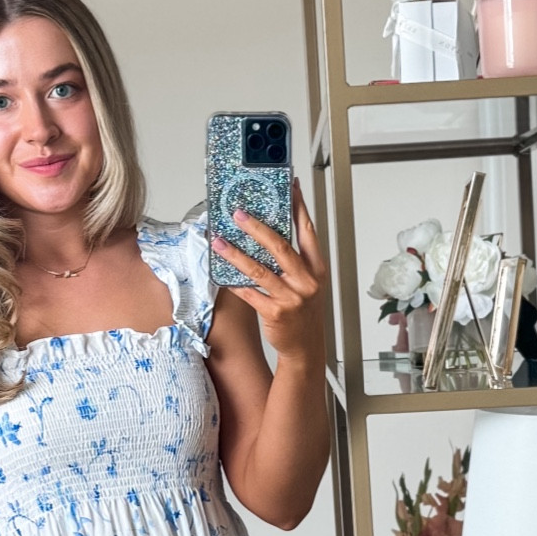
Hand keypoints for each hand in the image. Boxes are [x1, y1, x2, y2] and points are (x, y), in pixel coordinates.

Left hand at [211, 180, 326, 364]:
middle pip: (280, 247)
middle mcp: (306, 282)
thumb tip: (269, 233)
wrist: (306, 348)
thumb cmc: (304, 313)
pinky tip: (223, 273)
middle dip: (257, 228)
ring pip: (260, 270)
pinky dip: (236, 283)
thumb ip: (296, 260)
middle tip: (239, 214)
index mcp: (317, 269)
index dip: (298, 207)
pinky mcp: (275, 313)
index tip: (289, 187)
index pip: (307, 231)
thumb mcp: (308, 283)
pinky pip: (250, 293)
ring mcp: (291, 298)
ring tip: (220, 242)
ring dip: (236, 254)